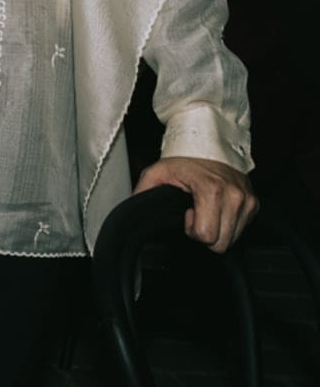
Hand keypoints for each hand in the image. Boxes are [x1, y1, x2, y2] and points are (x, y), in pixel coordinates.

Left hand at [135, 155, 257, 252]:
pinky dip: (228, 224)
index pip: (206, 236)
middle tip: (195, 214)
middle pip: (221, 243)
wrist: (209, 142)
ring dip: (217, 230)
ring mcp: (248, 201)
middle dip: (204, 234)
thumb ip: (143, 194)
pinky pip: (241, 229)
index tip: (186, 213)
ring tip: (206, 210)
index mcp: (212, 190)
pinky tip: (217, 209)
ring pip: (233, 239)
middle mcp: (235, 196)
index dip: (191, 230)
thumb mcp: (157, 173)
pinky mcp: (255, 204)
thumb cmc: (184, 158)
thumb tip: (131, 212)